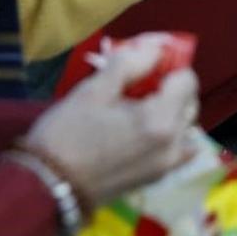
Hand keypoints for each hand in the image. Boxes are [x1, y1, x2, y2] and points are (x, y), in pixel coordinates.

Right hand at [20, 36, 200, 204]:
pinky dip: (170, 135)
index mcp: (161, 119)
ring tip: (138, 108)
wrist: (47, 186)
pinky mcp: (156, 179)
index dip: (169, 67)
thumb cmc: (68, 133)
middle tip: (140, 84)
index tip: (147, 65)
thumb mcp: (95, 89)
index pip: (187, 80)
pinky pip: (178, 150)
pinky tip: (144, 131)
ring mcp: (166, 165)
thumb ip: (131, 63)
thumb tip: (156, 49)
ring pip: (184, 127)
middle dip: (171, 88)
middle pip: (189, 103)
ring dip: (171, 111)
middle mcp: (173, 144)